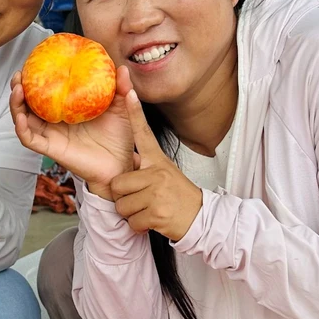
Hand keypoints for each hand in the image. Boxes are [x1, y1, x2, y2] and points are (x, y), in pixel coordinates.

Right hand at [10, 66, 136, 198]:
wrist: (121, 165)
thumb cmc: (120, 139)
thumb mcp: (122, 109)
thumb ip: (121, 88)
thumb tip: (122, 68)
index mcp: (68, 110)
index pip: (46, 92)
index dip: (36, 79)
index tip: (33, 61)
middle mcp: (55, 122)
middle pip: (28, 104)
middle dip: (18, 88)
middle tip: (18, 74)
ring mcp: (51, 135)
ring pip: (24, 120)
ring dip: (15, 105)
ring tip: (17, 88)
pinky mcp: (51, 149)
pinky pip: (30, 139)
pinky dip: (22, 128)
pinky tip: (21, 116)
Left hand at [108, 94, 202, 241]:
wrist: (200, 217)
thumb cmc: (178, 196)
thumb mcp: (164, 174)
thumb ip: (146, 168)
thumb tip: (129, 162)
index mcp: (157, 161)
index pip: (144, 133)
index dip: (135, 113)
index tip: (129, 92)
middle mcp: (156, 173)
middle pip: (117, 185)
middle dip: (124, 198)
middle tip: (141, 200)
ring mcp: (156, 193)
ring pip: (122, 206)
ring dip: (132, 213)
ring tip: (149, 210)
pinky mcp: (156, 213)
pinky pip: (131, 221)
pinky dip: (139, 226)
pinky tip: (152, 221)